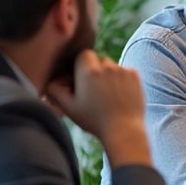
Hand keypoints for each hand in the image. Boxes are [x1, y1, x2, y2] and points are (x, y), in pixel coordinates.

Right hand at [46, 51, 150, 167]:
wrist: (124, 130)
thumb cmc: (94, 120)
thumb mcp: (69, 107)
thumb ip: (55, 90)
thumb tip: (49, 81)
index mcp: (89, 72)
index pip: (83, 55)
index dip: (80, 66)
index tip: (80, 79)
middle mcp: (107, 67)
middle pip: (98, 59)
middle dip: (94, 70)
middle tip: (92, 89)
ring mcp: (123, 70)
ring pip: (112, 66)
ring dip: (108, 75)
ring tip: (106, 95)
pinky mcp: (135, 76)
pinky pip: (125, 71)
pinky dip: (121, 79)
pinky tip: (118, 95)